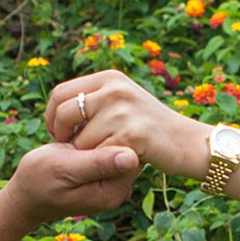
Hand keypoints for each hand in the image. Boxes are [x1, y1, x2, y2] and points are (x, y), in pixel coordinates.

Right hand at [7, 141, 139, 224]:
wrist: (25, 195)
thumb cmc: (37, 179)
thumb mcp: (64, 167)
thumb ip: (97, 163)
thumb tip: (133, 156)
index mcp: (113, 191)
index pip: (134, 152)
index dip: (114, 132)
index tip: (87, 128)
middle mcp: (120, 190)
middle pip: (131, 149)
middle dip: (111, 132)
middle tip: (82, 126)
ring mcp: (114, 183)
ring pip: (121, 146)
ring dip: (103, 133)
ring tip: (77, 135)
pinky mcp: (107, 176)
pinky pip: (112, 150)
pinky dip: (99, 139)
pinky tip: (80, 138)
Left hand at [46, 71, 203, 177]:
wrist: (186, 141)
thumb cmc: (150, 125)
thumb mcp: (123, 100)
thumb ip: (95, 98)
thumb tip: (57, 107)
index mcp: (109, 78)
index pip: (60, 93)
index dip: (52, 117)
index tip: (59, 133)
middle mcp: (115, 89)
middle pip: (64, 114)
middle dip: (62, 135)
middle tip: (72, 148)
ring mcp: (123, 111)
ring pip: (79, 139)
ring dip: (85, 153)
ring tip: (103, 154)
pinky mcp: (131, 135)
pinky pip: (97, 154)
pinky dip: (101, 163)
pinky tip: (115, 161)